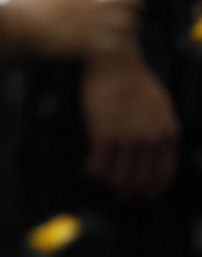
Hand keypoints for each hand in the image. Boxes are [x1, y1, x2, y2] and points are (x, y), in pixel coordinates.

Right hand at [0, 0, 139, 58]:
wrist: (16, 25)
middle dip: (130, 3)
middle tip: (127, 10)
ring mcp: (96, 22)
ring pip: (128, 23)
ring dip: (125, 26)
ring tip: (120, 31)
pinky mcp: (93, 43)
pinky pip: (118, 45)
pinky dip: (116, 45)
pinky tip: (109, 46)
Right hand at [79, 53, 179, 198]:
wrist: (113, 60)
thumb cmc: (134, 77)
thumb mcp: (161, 104)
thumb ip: (160, 127)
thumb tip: (155, 147)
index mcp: (168, 133)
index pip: (164, 173)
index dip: (153, 188)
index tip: (143, 194)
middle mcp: (151, 140)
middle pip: (140, 179)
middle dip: (130, 192)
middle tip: (120, 196)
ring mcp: (128, 139)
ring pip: (120, 177)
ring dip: (110, 184)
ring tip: (102, 183)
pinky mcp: (104, 134)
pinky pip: (99, 165)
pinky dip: (93, 171)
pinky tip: (88, 169)